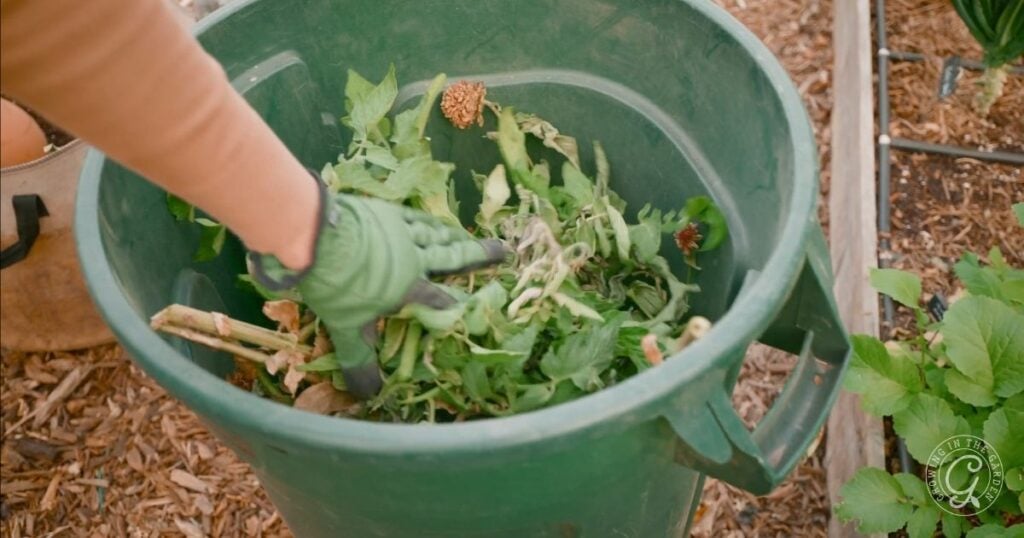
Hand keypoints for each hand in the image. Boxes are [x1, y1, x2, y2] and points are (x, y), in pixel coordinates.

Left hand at [250, 180, 505, 398]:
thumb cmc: (336, 286)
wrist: (316, 238)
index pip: (440, 299)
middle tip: (505, 250)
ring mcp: (401, 231)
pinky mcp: (386, 212)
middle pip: (453, 257)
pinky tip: (432, 219)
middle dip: (480, 256)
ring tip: (470, 237)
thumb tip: (367, 395)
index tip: (478, 307)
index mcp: (409, 287)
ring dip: (455, 237)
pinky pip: (415, 216)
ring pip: (436, 234)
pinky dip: (427, 219)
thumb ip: (360, 358)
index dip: (458, 303)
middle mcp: (413, 258)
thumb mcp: (347, 327)